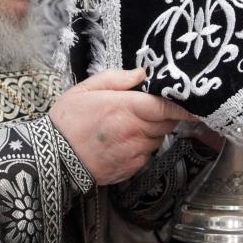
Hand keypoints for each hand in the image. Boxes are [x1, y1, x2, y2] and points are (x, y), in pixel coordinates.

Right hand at [49, 68, 194, 184]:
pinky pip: (147, 155)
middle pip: (167, 123)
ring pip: (158, 139)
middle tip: (146, 110)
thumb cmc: (68, 120)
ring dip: (152, 132)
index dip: (180, 106)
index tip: (188, 103)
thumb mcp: (86, 89)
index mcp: (126, 108)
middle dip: (163, 115)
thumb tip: (142, 74)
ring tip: (128, 127)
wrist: (54, 158)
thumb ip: (116, 78)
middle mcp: (135, 131)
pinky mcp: (132, 169)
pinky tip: (122, 143)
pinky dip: (142, 148)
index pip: (166, 107)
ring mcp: (135, 152)